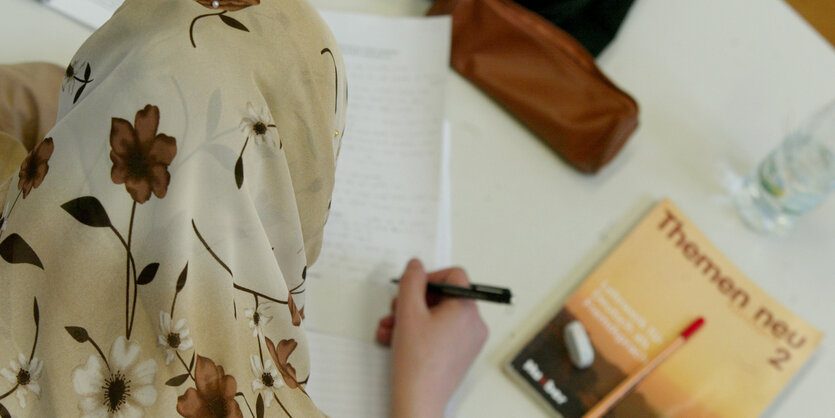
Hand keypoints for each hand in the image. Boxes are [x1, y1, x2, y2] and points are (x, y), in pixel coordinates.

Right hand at [376, 259, 487, 417]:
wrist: (419, 401)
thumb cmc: (417, 362)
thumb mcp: (408, 311)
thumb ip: (411, 281)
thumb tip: (416, 266)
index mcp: (467, 309)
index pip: (454, 276)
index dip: (429, 277)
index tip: (410, 287)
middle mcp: (474, 323)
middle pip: (444, 297)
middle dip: (414, 301)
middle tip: (396, 309)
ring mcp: (469, 341)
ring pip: (439, 316)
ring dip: (411, 318)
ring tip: (390, 328)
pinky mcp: (461, 354)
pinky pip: (441, 333)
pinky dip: (420, 332)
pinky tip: (397, 340)